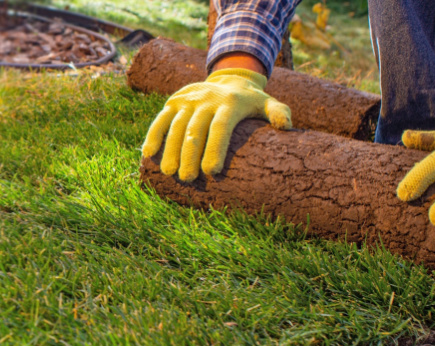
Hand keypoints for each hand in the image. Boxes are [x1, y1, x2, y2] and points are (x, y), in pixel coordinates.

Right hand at [141, 68, 291, 181]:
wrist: (228, 78)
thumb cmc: (250, 102)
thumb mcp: (267, 103)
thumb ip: (278, 112)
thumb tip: (286, 126)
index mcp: (230, 103)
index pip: (220, 127)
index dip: (215, 148)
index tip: (211, 172)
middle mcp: (207, 100)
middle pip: (195, 129)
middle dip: (189, 155)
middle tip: (187, 179)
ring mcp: (188, 100)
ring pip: (176, 126)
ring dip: (170, 150)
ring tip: (169, 173)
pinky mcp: (174, 101)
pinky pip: (161, 119)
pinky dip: (153, 135)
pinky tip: (148, 154)